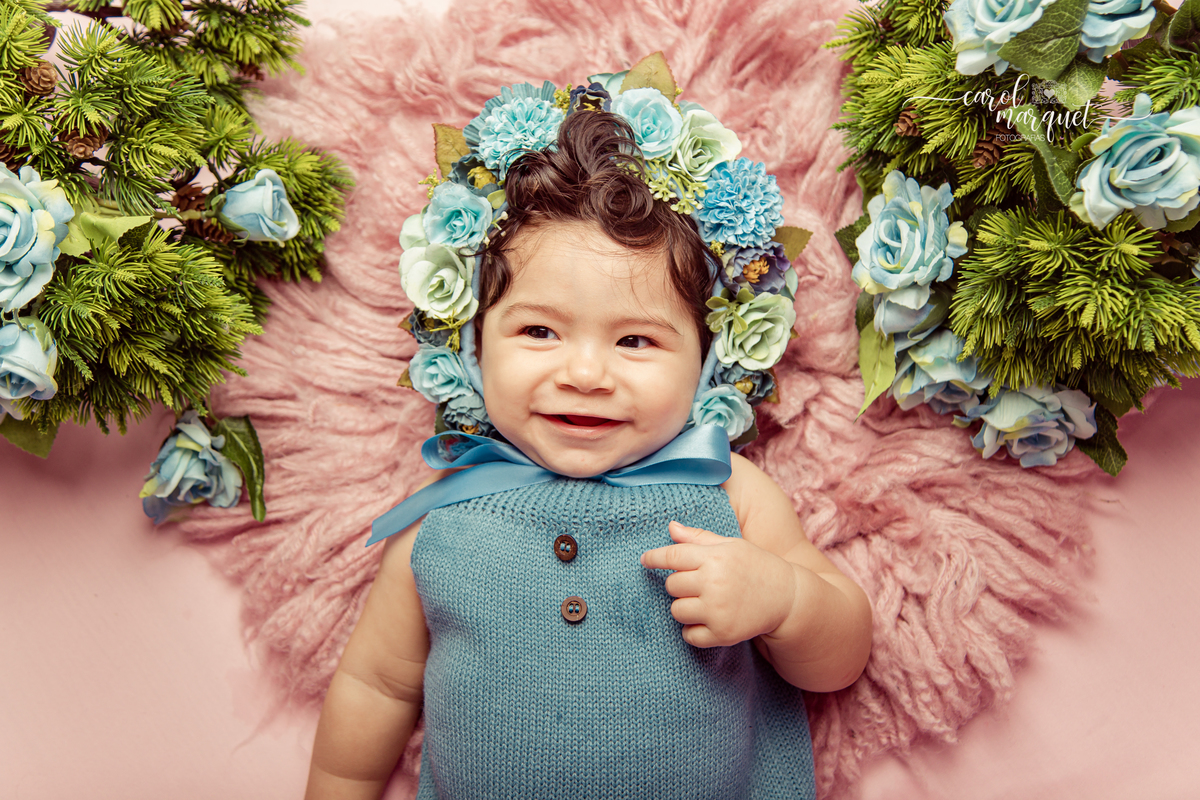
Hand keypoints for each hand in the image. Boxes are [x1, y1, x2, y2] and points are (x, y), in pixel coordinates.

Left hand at [639, 521, 797, 647]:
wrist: (786, 596)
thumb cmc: (754, 565)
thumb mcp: (730, 544)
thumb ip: (698, 538)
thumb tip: (670, 527)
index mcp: (715, 557)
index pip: (672, 556)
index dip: (654, 558)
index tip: (645, 560)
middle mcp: (715, 583)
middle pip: (672, 586)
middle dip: (679, 585)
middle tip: (697, 584)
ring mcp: (718, 610)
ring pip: (676, 611)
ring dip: (684, 607)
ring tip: (704, 602)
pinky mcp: (723, 633)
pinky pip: (688, 635)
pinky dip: (693, 630)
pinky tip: (708, 620)